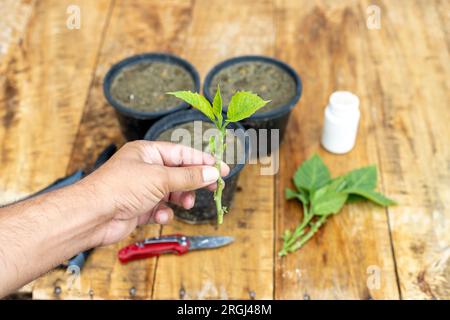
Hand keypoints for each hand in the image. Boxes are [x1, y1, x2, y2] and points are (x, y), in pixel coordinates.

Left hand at [79, 141, 228, 245]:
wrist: (93, 216)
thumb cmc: (120, 188)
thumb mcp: (160, 178)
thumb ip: (188, 177)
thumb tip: (212, 172)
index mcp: (147, 152)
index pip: (182, 153)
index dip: (203, 160)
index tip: (221, 168)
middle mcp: (145, 168)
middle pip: (179, 173)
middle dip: (194, 181)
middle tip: (213, 187)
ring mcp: (142, 189)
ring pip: (171, 192)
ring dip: (180, 198)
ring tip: (185, 203)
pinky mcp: (139, 208)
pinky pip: (160, 208)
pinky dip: (164, 212)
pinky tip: (161, 215)